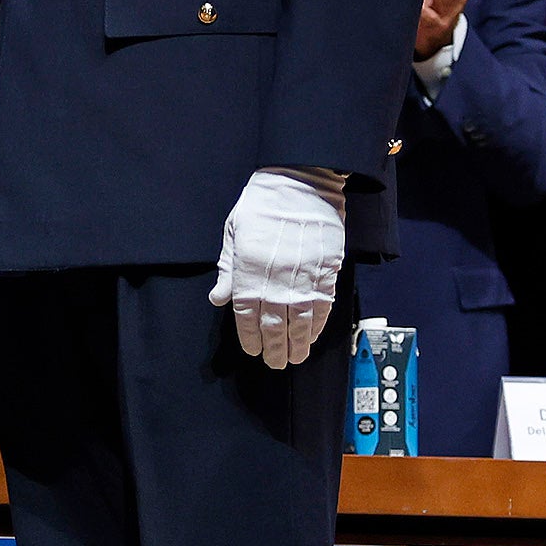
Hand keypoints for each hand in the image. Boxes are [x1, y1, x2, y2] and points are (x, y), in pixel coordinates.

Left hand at [209, 168, 347, 368]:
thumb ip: (228, 268)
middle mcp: (276, 280)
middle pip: (274, 325)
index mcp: (249, 270)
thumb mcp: (234, 231)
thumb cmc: (262, 203)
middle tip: (277, 363)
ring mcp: (303, 278)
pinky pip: (322, 306)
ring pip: (300, 322)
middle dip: (275, 348)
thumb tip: (219, 298)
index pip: (247, 315)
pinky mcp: (326, 272)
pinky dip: (317, 325)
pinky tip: (313, 335)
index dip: (250, 337)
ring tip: (296, 358)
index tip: (254, 351)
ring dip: (298, 344)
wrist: (301, 182)